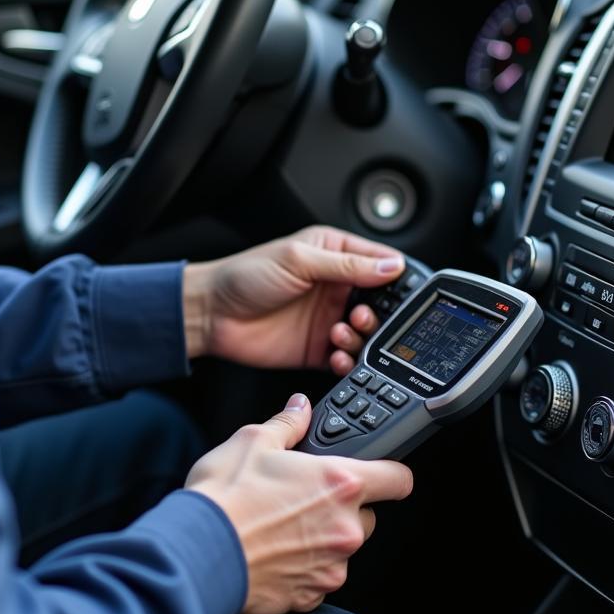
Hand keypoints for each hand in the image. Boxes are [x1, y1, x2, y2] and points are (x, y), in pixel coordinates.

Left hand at [182, 225, 403, 372]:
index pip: (380, 262)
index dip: (395, 277)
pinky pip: (346, 357)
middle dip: (381, 314)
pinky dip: (348, 359)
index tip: (402, 294)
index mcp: (334, 254)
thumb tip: (390, 266)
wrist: (211, 313)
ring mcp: (327, 317)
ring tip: (341, 331)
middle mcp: (335, 286)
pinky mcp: (318, 347)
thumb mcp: (299, 260)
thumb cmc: (245, 276)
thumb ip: (347, 265)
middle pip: (380, 302)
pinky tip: (337, 354)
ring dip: (362, 336)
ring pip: (366, 332)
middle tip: (363, 316)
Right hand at [186, 393, 413, 613]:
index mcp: (340, 483)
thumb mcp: (253, 441)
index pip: (399, 479)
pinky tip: (275, 551)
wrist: (197, 553)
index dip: (390, 473)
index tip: (379, 472)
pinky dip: (304, 566)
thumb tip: (300, 408)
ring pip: (343, 548)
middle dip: (344, 506)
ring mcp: (331, 566)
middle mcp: (345, 528)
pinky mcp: (311, 597)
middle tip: (306, 496)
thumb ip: (287, 423)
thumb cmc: (224, 497)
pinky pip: (319, 577)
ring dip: (323, 537)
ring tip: (282, 525)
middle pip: (368, 515)